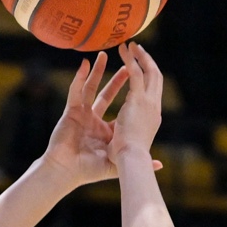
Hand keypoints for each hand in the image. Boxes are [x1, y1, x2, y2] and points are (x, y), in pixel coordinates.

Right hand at [40, 55, 132, 188]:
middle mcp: (94, 120)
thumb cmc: (88, 171)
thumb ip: (137, 161)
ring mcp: (81, 114)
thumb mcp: (116, 165)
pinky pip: (76, 90)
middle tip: (129, 62)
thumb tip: (160, 165)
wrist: (66, 172)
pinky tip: (84, 65)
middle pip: (108, 93)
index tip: (138, 81)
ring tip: (104, 54)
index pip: (121, 108)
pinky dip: (79, 77)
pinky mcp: (70, 111)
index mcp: (107, 131)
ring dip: (97, 71)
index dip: (129, 94)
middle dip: (119, 78)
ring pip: (91, 88)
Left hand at [105, 43, 165, 169]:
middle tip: (138, 49)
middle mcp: (154, 108)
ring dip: (140, 57)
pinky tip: (123, 50)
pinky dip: (130, 60)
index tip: (141, 69)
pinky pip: (135, 73)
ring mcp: (148, 102)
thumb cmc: (131, 163)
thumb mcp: (137, 154)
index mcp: (153, 119)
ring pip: (148, 72)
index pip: (154, 94)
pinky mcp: (138, 99)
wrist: (130, 161)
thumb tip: (158, 165)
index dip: (149, 79)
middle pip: (156, 79)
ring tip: (131, 45)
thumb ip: (146, 153)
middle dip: (148, 63)